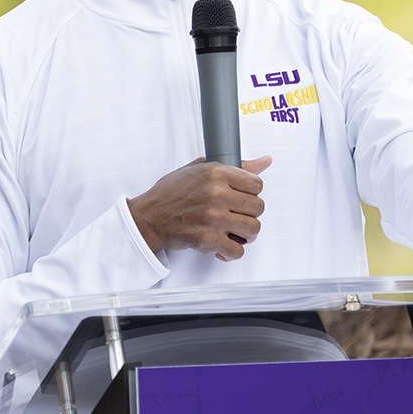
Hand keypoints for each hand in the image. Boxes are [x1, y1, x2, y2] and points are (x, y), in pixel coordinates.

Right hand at [129, 156, 273, 260]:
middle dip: (249, 214)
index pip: (257, 184)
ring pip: (252, 229)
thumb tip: (263, 161)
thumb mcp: (200, 169)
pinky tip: (223, 246)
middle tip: (237, 217)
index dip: (251, 194)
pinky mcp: (207, 239)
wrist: (148, 217)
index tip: (241, 198)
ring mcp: (213, 217)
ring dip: (245, 234)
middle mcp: (217, 194)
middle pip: (258, 208)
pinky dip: (232, 252)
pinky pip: (237, 250)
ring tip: (233, 232)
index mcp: (216, 173)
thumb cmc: (171, 194)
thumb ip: (234, 166)